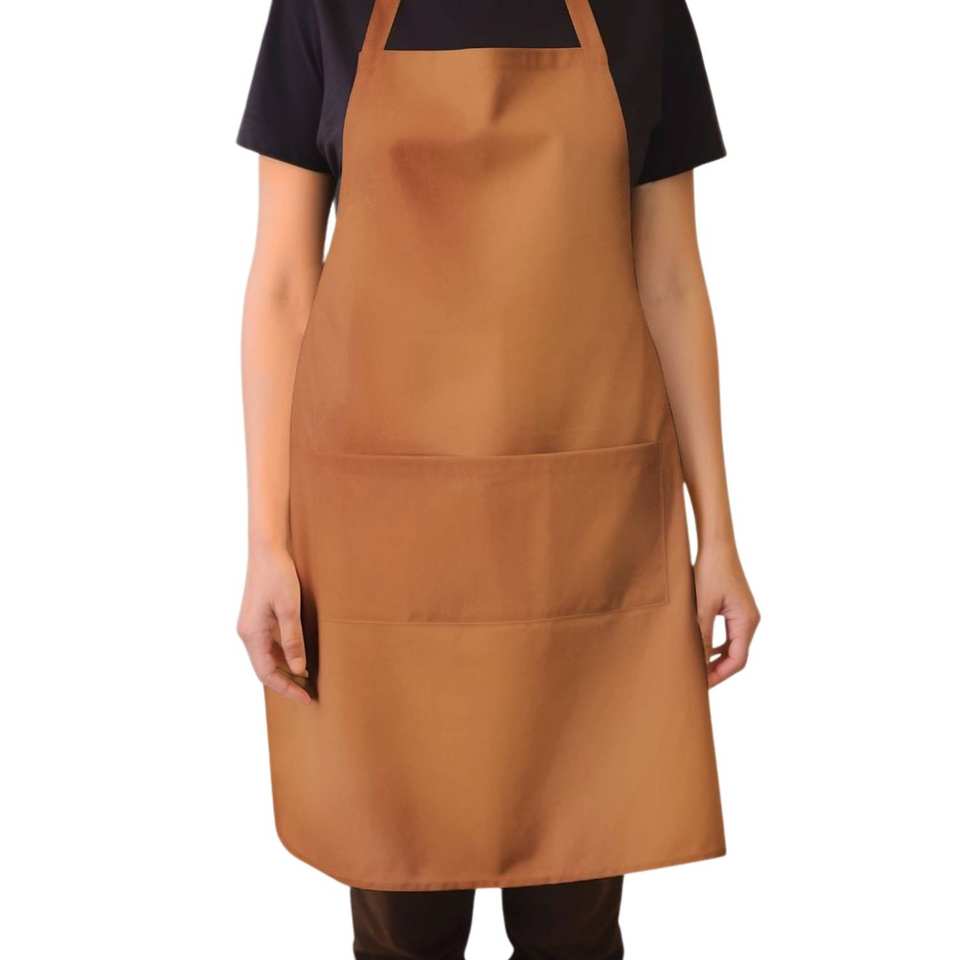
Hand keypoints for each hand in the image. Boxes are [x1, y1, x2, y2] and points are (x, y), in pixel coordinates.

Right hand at [237, 545, 310, 704]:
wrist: (267, 550)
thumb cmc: (278, 576)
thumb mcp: (289, 609)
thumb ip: (293, 640)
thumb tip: (299, 669)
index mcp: (251, 634)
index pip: (266, 673)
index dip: (286, 688)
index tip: (306, 698)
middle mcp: (248, 633)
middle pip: (265, 668)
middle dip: (286, 683)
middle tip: (310, 693)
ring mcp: (252, 626)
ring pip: (268, 658)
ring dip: (286, 670)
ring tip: (308, 680)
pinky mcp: (258, 619)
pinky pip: (270, 645)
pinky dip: (284, 656)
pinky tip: (300, 657)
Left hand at [694, 543, 759, 687]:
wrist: (717, 545)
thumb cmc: (711, 572)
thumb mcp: (703, 606)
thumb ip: (703, 635)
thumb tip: (700, 661)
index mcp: (746, 621)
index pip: (738, 660)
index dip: (720, 675)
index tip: (702, 684)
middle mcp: (751, 620)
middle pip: (738, 656)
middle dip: (719, 670)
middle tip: (698, 681)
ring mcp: (746, 614)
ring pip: (734, 646)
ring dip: (718, 659)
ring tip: (699, 669)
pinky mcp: (738, 608)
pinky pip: (731, 635)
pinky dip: (719, 645)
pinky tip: (704, 649)